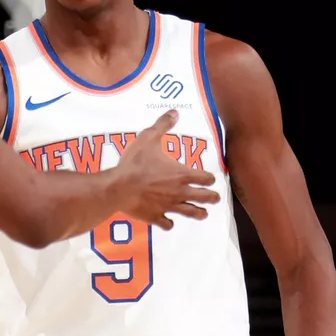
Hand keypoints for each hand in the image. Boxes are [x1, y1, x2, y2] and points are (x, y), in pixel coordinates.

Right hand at [110, 110, 219, 229]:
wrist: (119, 187)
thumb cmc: (135, 163)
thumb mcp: (149, 138)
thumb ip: (163, 125)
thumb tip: (175, 112)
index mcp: (181, 174)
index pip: (205, 177)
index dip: (209, 177)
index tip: (211, 178)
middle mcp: (180, 192)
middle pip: (203, 197)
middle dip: (211, 197)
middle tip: (215, 198)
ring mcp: (169, 206)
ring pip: (190, 212)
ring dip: (198, 213)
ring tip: (203, 214)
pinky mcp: (156, 216)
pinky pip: (167, 223)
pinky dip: (170, 223)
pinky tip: (169, 221)